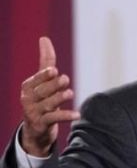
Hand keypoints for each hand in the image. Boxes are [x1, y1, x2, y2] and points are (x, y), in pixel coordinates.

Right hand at [19, 37, 79, 156]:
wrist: (36, 129)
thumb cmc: (42, 100)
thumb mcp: (43, 82)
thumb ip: (46, 62)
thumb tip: (44, 38)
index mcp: (28, 86)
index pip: (37, 79)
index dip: (44, 76)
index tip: (54, 71)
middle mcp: (28, 98)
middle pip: (43, 91)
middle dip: (54, 85)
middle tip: (66, 80)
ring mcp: (33, 112)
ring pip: (48, 104)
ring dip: (59, 98)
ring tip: (70, 94)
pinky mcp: (41, 124)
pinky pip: (54, 119)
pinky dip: (66, 116)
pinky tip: (77, 115)